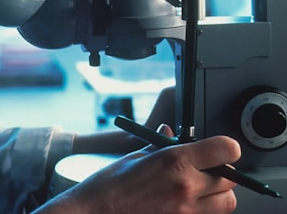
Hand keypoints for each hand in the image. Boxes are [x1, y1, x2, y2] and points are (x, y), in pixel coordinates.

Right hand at [36, 126, 240, 213]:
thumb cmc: (108, 186)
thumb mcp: (134, 158)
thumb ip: (159, 145)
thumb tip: (170, 132)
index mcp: (174, 161)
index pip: (226, 150)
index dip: (226, 148)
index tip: (218, 149)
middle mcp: (186, 186)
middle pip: (230, 179)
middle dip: (221, 173)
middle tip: (203, 171)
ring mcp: (186, 212)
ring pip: (226, 204)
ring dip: (217, 196)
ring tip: (195, 191)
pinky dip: (203, 212)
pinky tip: (182, 205)